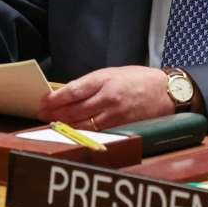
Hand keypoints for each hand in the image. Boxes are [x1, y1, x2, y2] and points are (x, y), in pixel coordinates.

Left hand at [39, 66, 173, 129]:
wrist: (165, 92)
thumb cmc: (137, 80)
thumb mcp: (112, 73)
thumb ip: (90, 84)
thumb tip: (66, 94)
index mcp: (104, 79)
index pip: (73, 91)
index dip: (55, 99)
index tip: (43, 102)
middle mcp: (108, 97)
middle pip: (74, 109)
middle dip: (55, 113)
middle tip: (42, 114)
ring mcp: (115, 114)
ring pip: (83, 124)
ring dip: (65, 125)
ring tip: (53, 124)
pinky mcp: (121, 127)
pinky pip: (97, 132)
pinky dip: (82, 133)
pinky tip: (73, 131)